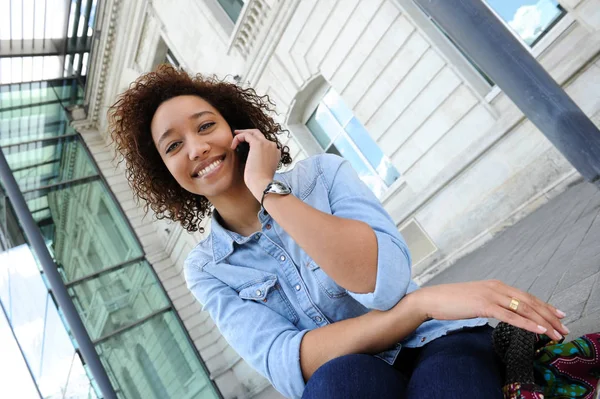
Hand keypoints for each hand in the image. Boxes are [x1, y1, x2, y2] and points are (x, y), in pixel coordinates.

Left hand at [231, 129, 280, 199]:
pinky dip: (238, 138)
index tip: (244, 145)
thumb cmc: (261, 181)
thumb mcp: (262, 169)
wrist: (262, 184)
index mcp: (275, 153)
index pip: (264, 143)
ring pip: (253, 132)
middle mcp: (273, 146)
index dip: (253, 142)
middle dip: (248, 133)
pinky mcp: (258, 144)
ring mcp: (267, 144)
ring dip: (242, 134)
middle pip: (259, 134)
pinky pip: (246, 135)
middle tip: (238, 134)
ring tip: (234, 140)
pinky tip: (233, 146)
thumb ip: (260, 161)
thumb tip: (250, 158)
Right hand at [412, 280, 568, 340]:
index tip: (558, 315)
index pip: (526, 296)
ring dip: (544, 322)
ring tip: (556, 333)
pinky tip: (539, 330)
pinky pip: (510, 316)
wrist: (432, 299)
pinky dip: (527, 324)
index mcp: (496, 285)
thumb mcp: (476, 299)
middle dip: (549, 315)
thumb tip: (504, 312)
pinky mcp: (484, 306)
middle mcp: (497, 287)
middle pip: (530, 301)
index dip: (544, 306)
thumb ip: (491, 302)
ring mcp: (491, 295)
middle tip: (564, 327)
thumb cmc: (451, 301)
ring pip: (524, 309)